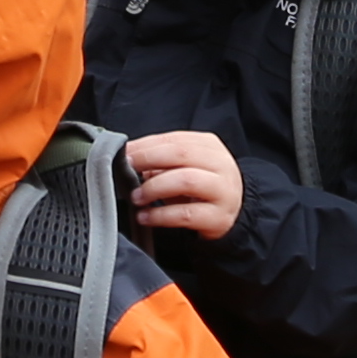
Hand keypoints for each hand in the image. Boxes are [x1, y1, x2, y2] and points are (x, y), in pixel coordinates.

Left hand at [120, 130, 244, 245]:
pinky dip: (161, 215)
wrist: (233, 214)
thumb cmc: (200, 188)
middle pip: (181, 154)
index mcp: (209, 146)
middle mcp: (220, 164)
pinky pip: (186, 214)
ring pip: (186, 180)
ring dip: (154, 187)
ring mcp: (223, 191)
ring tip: (136, 196)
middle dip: (148, 159)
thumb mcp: (184, 168)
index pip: (174, 139)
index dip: (146, 145)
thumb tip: (128, 158)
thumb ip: (161, 160)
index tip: (123, 153)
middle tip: (125, 170)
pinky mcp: (219, 218)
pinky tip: (145, 216)